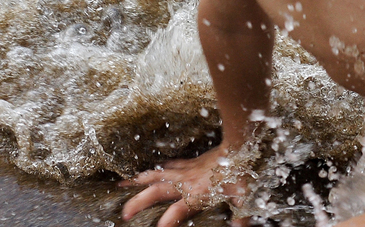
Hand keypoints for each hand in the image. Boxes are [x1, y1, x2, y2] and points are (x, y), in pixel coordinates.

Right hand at [118, 144, 249, 226]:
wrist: (238, 145)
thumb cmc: (241, 172)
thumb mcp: (243, 197)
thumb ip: (241, 216)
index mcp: (198, 193)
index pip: (179, 209)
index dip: (169, 219)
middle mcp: (186, 182)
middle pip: (157, 192)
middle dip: (139, 202)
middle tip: (125, 213)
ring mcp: (184, 171)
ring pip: (156, 176)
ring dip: (138, 181)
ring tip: (121, 185)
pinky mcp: (188, 163)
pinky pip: (168, 165)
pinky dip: (157, 169)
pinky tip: (148, 172)